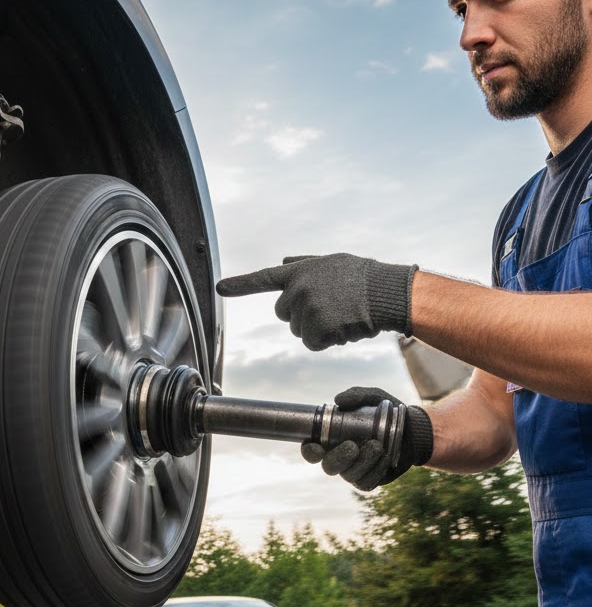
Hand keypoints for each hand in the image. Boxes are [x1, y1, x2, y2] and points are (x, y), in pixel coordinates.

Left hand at [217, 253, 416, 350]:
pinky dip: (327, 341)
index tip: (219, 288)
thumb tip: (281, 264)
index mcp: (299, 272)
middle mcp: (297, 290)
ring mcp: (306, 309)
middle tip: (330, 306)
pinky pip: (313, 344)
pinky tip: (344, 326)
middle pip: (283, 314)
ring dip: (318, 329)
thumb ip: (303, 265)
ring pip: (299, 332)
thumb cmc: (363, 277)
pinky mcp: (317, 328)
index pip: (263, 279)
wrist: (388, 292)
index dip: (240, 284)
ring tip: (342, 313)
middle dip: (301, 315)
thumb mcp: (331, 263)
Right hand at [302, 386, 433, 490]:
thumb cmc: (388, 413)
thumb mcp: (375, 397)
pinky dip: (374, 471)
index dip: (310, 451)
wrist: (413, 430)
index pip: (312, 450)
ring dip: (362, 462)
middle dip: (338, 458)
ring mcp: (353, 470)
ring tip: (378, 447)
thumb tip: (338, 401)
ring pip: (348, 474)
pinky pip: (365, 482)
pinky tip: (384, 459)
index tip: (318, 446)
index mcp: (332, 440)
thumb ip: (358, 394)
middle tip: (353, 446)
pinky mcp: (369, 480)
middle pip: (328, 466)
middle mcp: (339, 457)